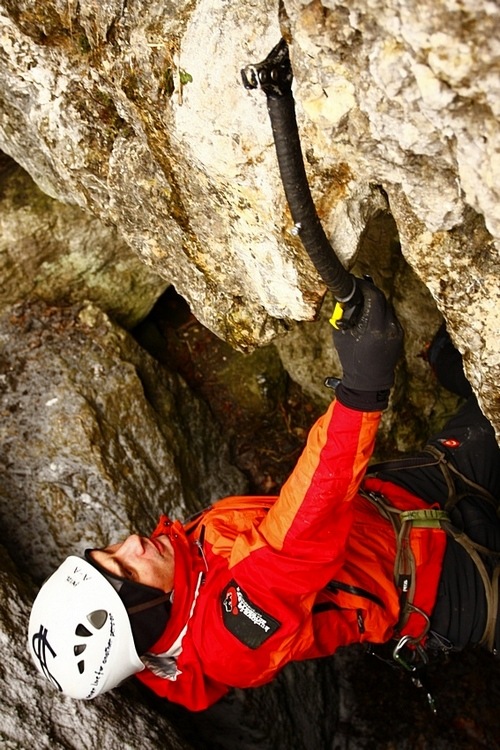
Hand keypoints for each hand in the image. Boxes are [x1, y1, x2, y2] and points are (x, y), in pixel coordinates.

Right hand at [332, 278, 402, 409]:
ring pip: (387, 307)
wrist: (369, 381)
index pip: (374, 296)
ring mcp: (397, 332)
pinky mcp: (400, 335)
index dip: (364, 286)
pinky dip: (380, 314)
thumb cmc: (351, 359)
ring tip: (362, 305)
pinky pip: (390, 318)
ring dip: (375, 303)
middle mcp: (390, 328)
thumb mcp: (342, 335)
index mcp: (374, 328)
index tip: (355, 283)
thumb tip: (347, 298)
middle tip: (358, 290)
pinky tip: (370, 318)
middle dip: (369, 292)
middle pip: (382, 299)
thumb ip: (346, 315)